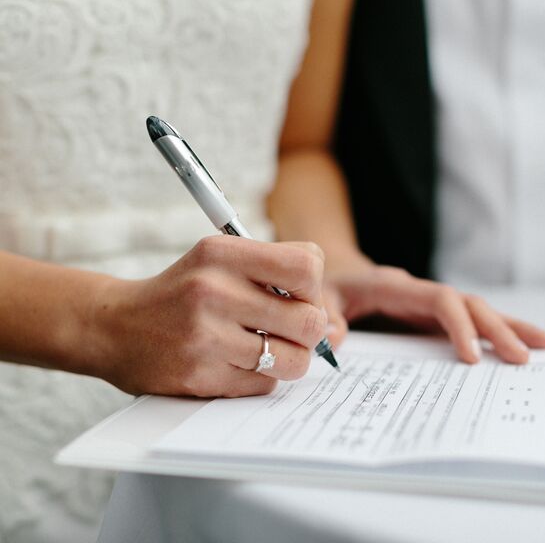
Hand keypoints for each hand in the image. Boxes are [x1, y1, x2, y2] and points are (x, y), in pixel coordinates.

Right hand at [91, 237, 326, 396]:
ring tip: (266, 349)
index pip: (307, 266)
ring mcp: (206, 337)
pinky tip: (236, 363)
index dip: (312, 287)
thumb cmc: (183, 293)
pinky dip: (260, 378)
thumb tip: (335, 327)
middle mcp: (214, 291)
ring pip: (294, 359)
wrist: (115, 327)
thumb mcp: (220, 262)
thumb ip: (277, 279)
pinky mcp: (200, 376)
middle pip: (309, 320)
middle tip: (288, 330)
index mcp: (222, 254)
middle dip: (308, 331)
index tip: (296, 296)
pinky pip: (265, 384)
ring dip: (288, 359)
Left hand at [321, 258, 544, 363]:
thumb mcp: (319, 296)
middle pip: (468, 304)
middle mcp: (421, 292)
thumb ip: (324, 315)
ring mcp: (430, 304)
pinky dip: (494, 332)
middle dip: (498, 328)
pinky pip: (468, 321)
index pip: (440, 300)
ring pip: (477, 310)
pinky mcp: (431, 316)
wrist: (334, 270)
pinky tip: (518, 345)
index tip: (471, 357)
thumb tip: (335, 338)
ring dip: (510, 327)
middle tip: (525, 357)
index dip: (459, 325)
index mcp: (396, 286)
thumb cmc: (328, 285)